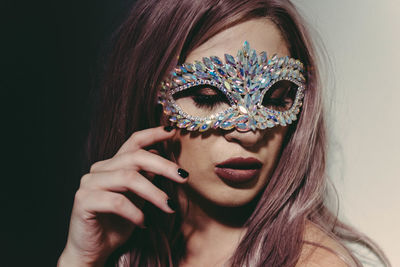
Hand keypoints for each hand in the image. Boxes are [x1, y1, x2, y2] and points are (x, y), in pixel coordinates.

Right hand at [57, 126, 186, 266]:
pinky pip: (116, 201)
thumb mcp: (138, 199)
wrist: (92, 250)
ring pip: (128, 178)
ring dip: (153, 193)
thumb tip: (160, 157)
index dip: (153, 134)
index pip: (133, 142)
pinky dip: (135, 212)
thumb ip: (145, 178)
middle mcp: (99, 169)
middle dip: (163, 166)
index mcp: (112, 165)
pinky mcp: (83, 200)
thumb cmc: (116, 224)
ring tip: (169, 206)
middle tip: (184, 177)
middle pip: (134, 157)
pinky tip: (144, 223)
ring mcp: (89, 183)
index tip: (173, 131)